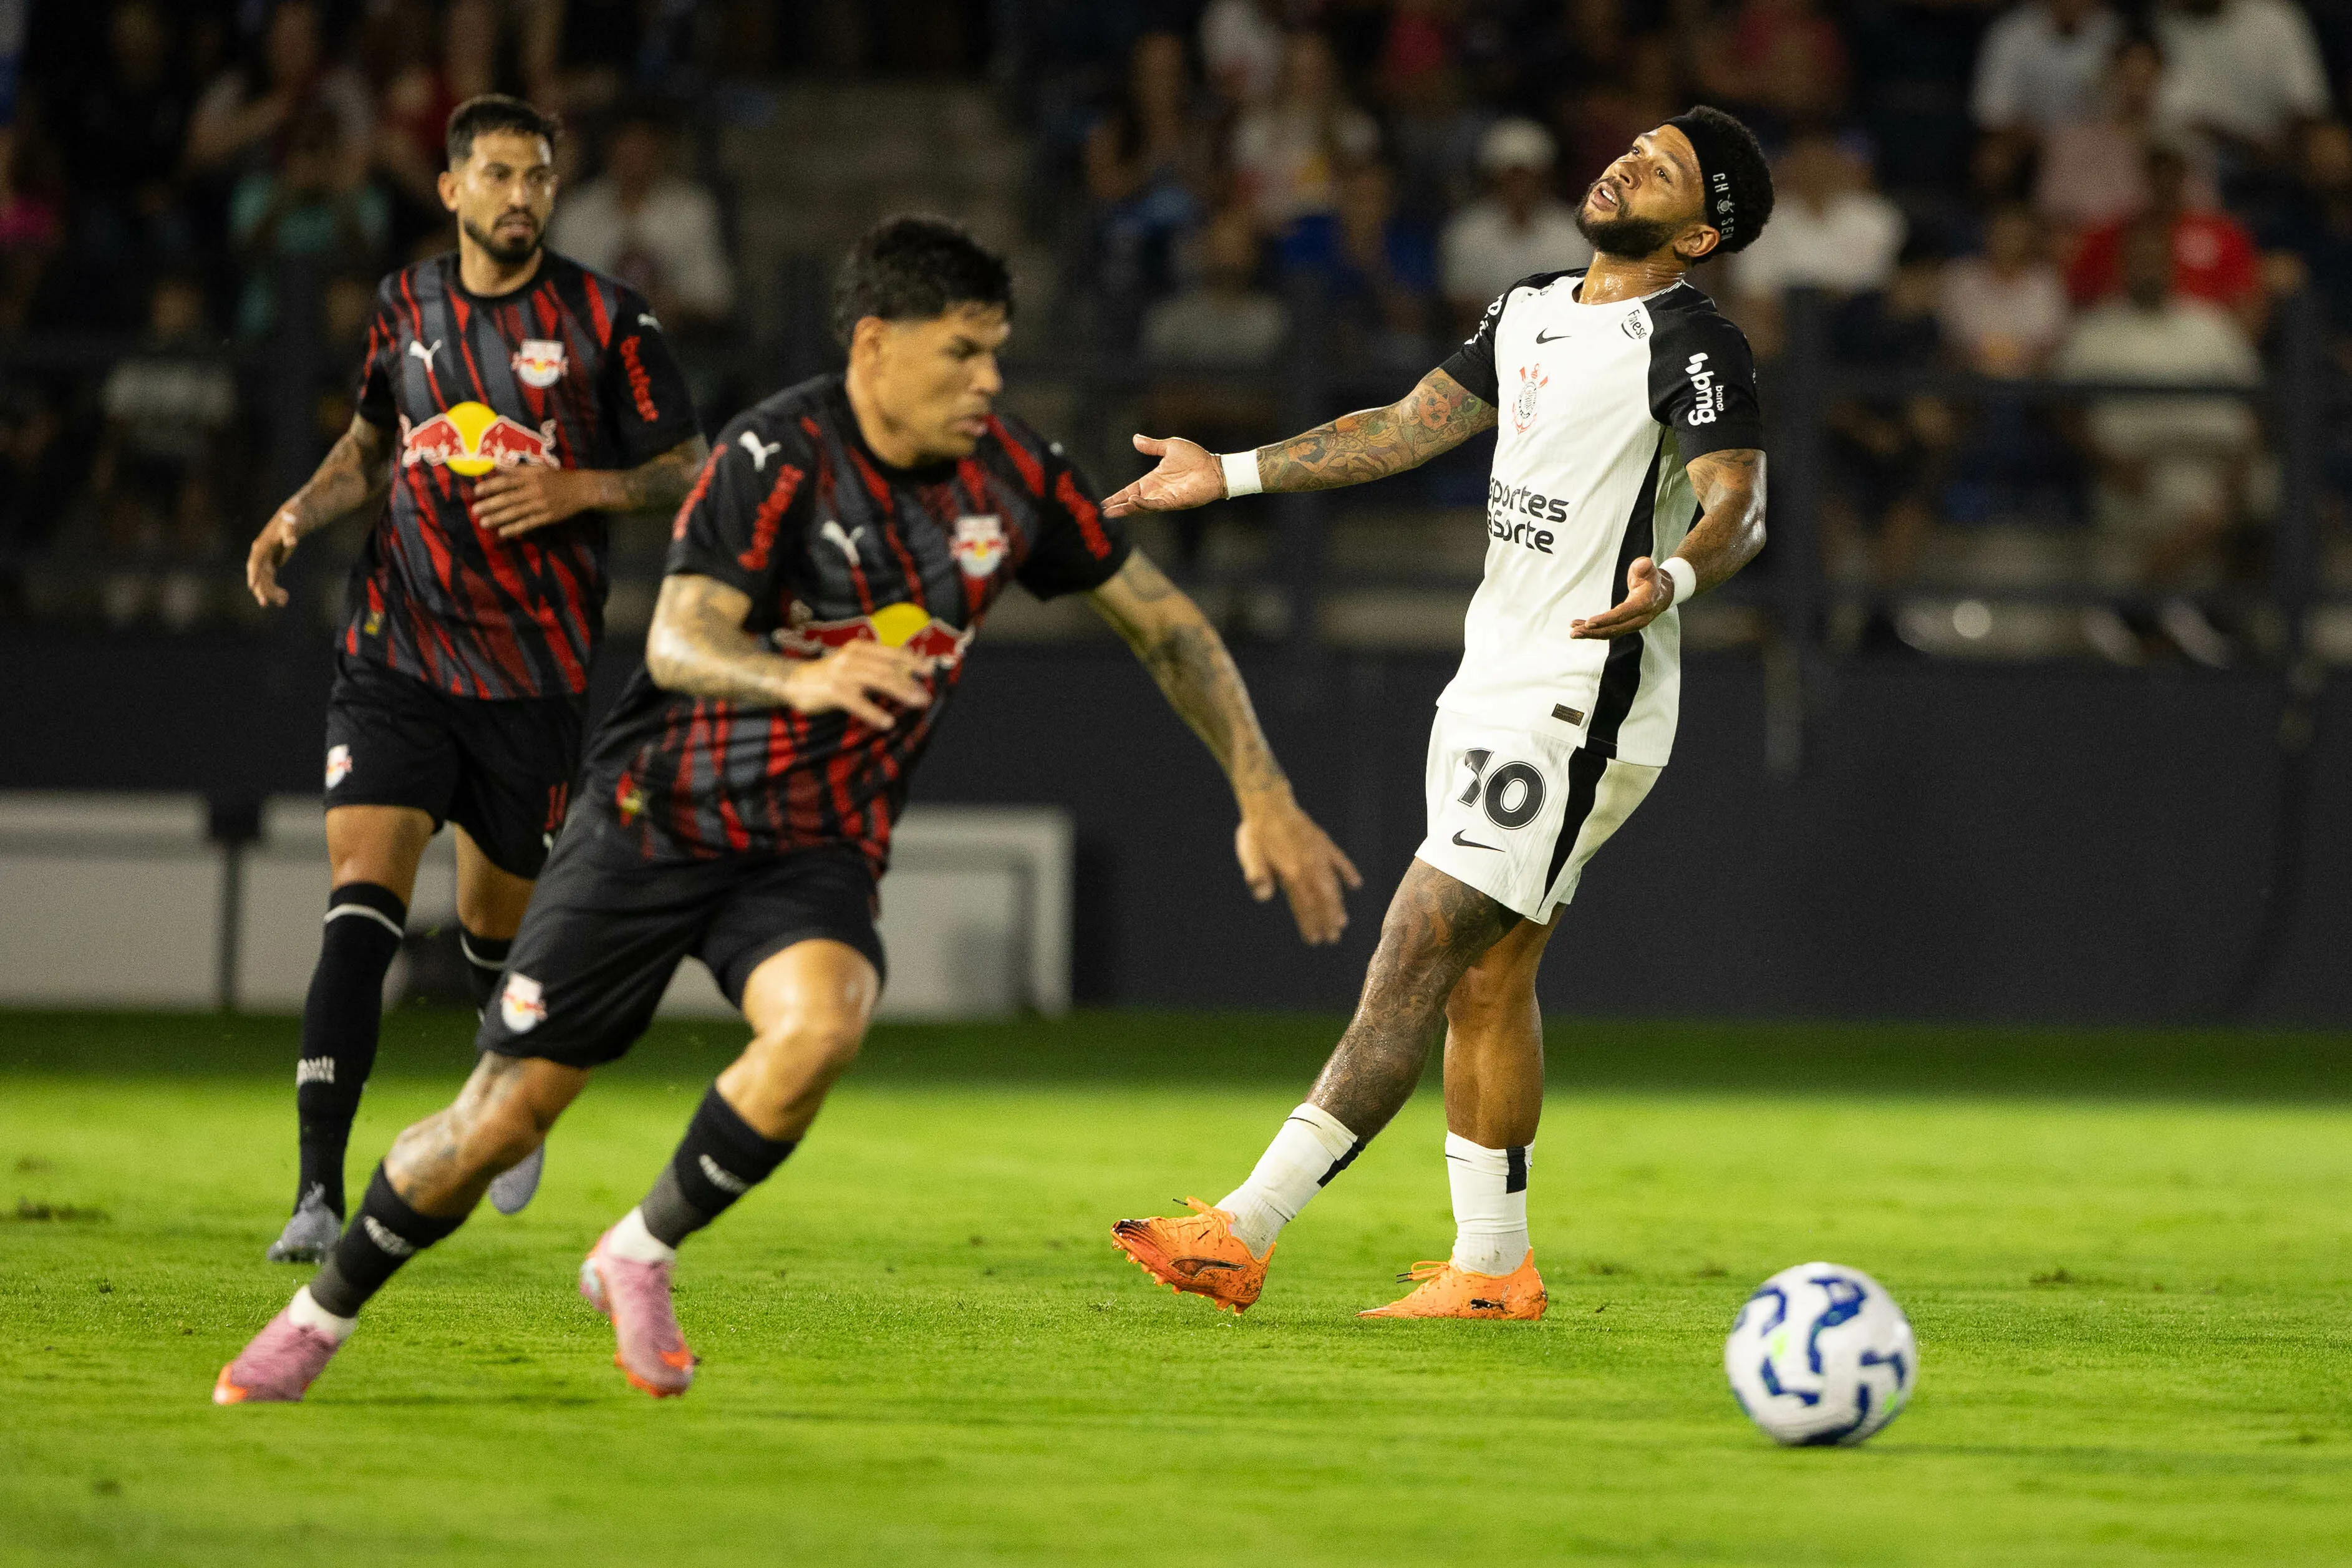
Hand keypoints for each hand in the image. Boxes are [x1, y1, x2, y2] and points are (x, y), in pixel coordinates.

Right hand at [246, 508, 300, 606]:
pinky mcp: (271, 563)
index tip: (252, 588)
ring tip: (283, 602)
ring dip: (270, 592)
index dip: (253, 575)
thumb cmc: (294, 516)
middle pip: (258, 574)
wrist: (296, 515)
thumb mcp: (293, 522)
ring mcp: (265, 558)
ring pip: (264, 579)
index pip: (255, 562)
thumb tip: (292, 542)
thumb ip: (291, 532)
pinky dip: (275, 589)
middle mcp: (261, 553)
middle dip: (261, 589)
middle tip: (266, 604)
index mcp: (262, 545)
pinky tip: (284, 599)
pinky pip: (270, 579)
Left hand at [472, 467, 588, 537]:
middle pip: (509, 498)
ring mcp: (541, 505)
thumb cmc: (558, 477)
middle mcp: (535, 490)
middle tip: (475, 510)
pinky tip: (503, 532)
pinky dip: (515, 528)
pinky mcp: (548, 517)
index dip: (491, 486)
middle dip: (490, 505)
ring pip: (516, 512)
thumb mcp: (539, 468)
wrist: (582, 489)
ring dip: (498, 518)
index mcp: (531, 476)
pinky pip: (528, 523)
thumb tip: (497, 466)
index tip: (477, 491)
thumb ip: (518, 469)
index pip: (507, 481)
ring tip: (483, 523)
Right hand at [779, 640, 935, 728]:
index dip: (913, 661)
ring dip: (901, 692)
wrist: (795, 681)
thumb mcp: (853, 664)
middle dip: (910, 682)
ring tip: (917, 703)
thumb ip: (876, 666)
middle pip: (888, 668)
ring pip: (878, 680)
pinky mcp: (833, 691)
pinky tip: (888, 722)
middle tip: (926, 696)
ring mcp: (843, 673)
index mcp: (860, 647)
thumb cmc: (830, 675)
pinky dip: (874, 713)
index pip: (892, 652)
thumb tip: (908, 671)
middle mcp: (853, 656)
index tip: (930, 670)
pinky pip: (858, 703)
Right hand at [1101, 435, 1227, 517]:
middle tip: (1102, 512)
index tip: (1104, 503)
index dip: (1117, 497)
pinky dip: (1143, 504)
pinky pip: (1155, 505)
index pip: (1130, 490)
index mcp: (1153, 480)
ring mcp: (1165, 498)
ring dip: (1127, 508)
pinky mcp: (1174, 502)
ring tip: (1112, 510)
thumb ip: (1151, 445)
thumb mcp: (1169, 447)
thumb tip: (1135, 438)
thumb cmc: (1196, 457)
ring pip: (1141, 507)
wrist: (1214, 467)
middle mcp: (1156, 491)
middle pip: (1132, 502)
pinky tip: (1133, 500)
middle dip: (1118, 507)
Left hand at [1235, 787, 1363, 944]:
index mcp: (1292, 871)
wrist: (1268, 802)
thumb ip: (1257, 875)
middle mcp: (1310, 865)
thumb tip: (1262, 897)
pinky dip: (1348, 873)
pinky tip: (1355, 885)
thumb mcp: (1250, 855)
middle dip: (1326, 921)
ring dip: (1337, 904)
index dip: (1309, 924)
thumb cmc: (1256, 832)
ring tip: (1342, 922)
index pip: (1304, 905)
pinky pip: (1340, 860)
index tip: (1314, 940)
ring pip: (1333, 884)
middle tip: (1332, 939)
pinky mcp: (1323, 842)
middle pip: (1322, 899)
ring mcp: (1319, 854)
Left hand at [1570, 556, 1674, 639]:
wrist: (1661, 593)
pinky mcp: (1625, 626)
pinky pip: (1609, 630)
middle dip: (1593, 632)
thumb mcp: (1649, 569)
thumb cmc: (1651, 578)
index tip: (1589, 623)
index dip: (1606, 619)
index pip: (1623, 614)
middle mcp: (1639, 619)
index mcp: (1644, 604)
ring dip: (1590, 634)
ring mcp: (1632, 625)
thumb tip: (1643, 564)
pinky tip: (1579, 626)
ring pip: (1610, 632)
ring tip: (1573, 632)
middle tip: (1574, 633)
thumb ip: (1644, 566)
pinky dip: (1594, 630)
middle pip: (1615, 628)